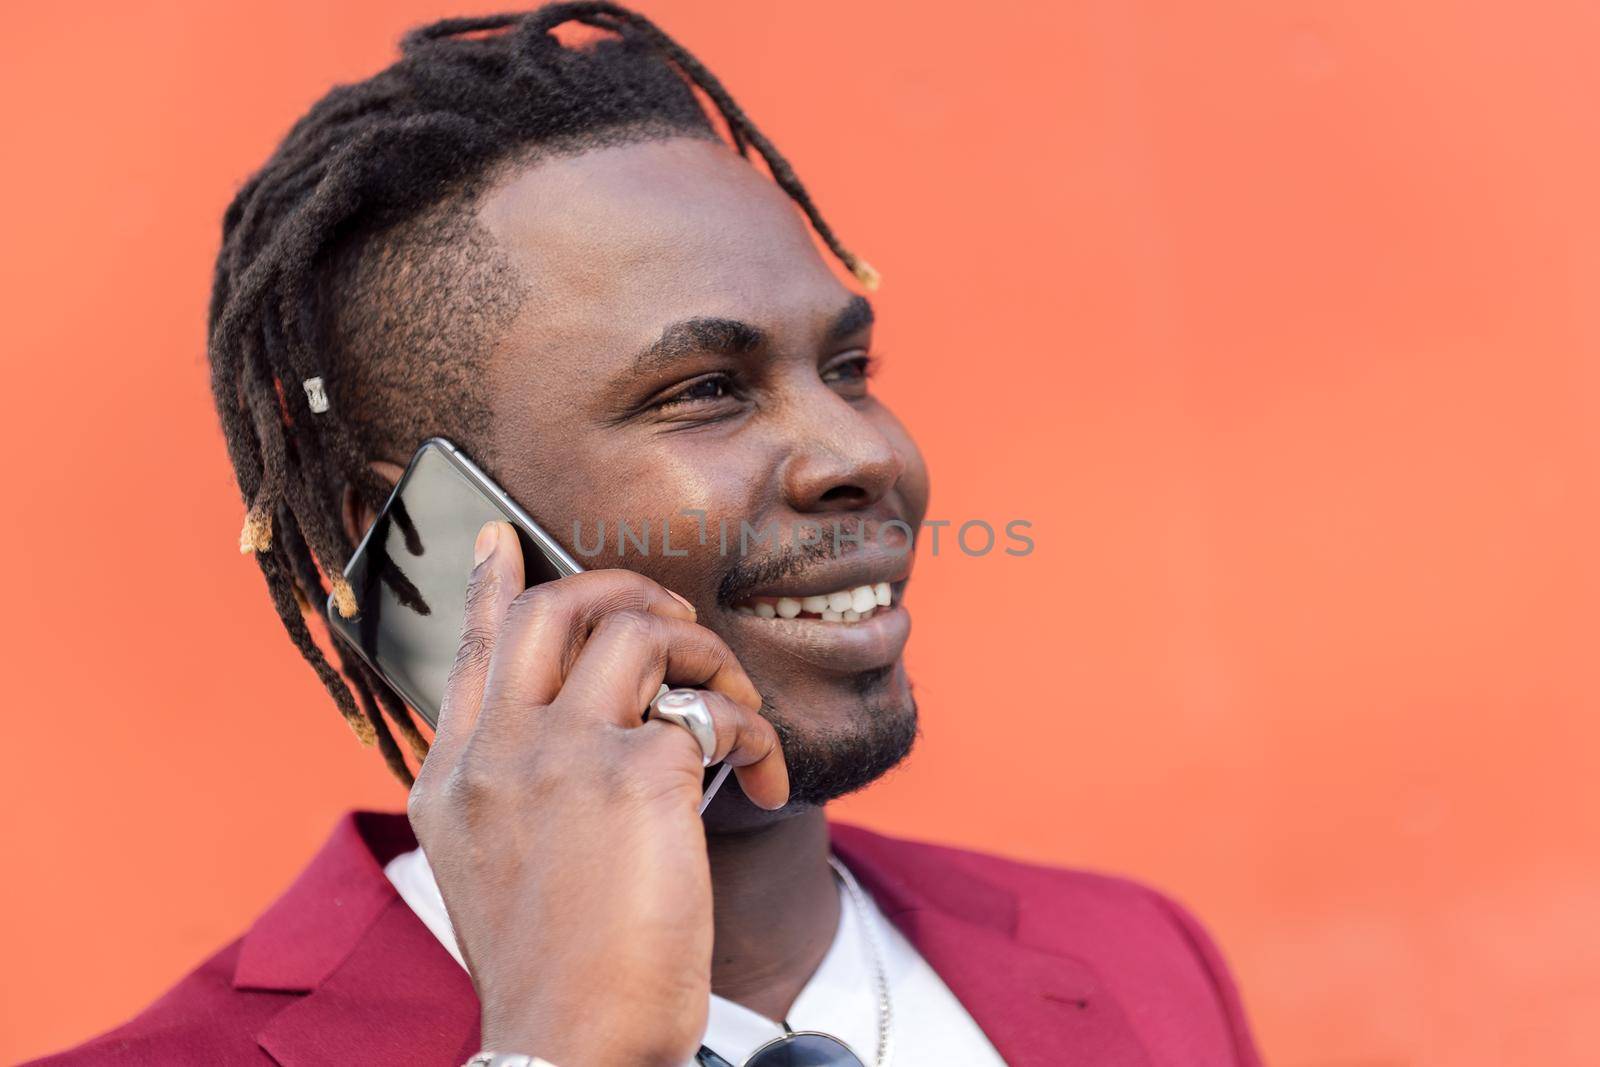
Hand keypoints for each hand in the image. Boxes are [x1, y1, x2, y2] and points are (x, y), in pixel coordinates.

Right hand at [406, 521, 788, 1065]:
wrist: (572, 1048)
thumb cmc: (555, 969)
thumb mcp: (497, 866)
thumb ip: (515, 783)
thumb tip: (557, 722)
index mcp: (455, 777)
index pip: (474, 650)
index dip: (492, 582)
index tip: (502, 535)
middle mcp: (498, 752)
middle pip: (553, 610)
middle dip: (625, 590)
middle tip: (672, 619)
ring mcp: (562, 756)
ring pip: (640, 631)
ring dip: (704, 652)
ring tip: (730, 703)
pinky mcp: (639, 777)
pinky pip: (714, 712)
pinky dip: (754, 733)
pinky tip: (765, 780)